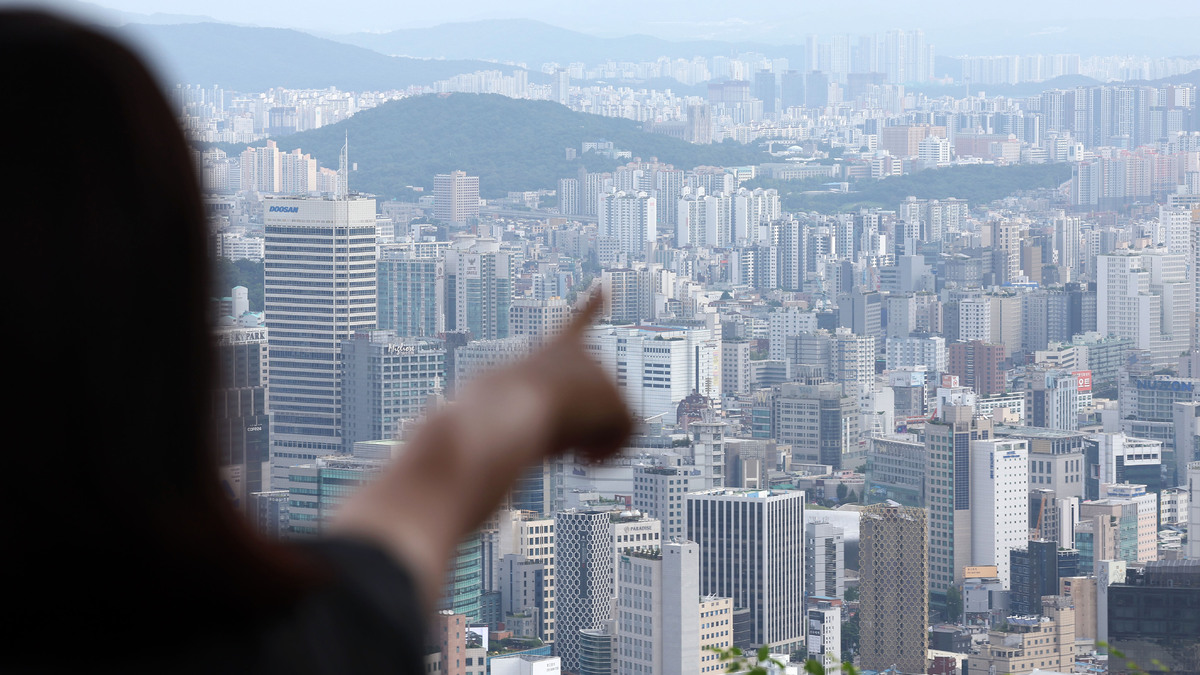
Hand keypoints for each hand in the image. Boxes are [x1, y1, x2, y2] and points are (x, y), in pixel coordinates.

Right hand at [331, 293, 631, 613]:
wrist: (477, 435)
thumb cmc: (458, 445)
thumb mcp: (458, 445)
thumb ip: (456, 454)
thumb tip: (408, 501)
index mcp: (535, 362)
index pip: (570, 327)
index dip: (589, 309)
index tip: (607, 287)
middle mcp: (569, 357)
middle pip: (595, 405)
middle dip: (579, 431)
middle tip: (543, 442)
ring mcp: (593, 371)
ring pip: (611, 424)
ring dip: (585, 443)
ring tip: (552, 445)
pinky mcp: (613, 396)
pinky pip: (629, 437)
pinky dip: (605, 454)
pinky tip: (576, 458)